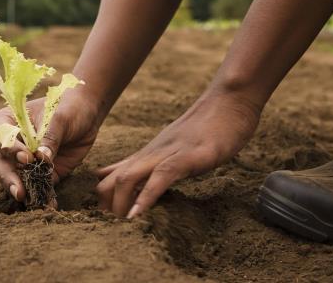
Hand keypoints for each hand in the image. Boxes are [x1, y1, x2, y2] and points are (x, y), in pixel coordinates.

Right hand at [0, 92, 101, 201]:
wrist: (87, 115)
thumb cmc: (69, 107)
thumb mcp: (61, 117)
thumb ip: (51, 136)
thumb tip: (42, 158)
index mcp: (9, 120)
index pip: (0, 135)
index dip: (9, 148)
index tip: (25, 157)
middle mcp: (11, 143)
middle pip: (0, 162)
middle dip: (8, 177)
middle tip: (19, 190)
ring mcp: (23, 161)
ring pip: (13, 177)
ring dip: (19, 189)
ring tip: (28, 200)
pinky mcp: (40, 173)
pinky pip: (36, 187)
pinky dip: (41, 197)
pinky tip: (47, 204)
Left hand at [95, 90, 260, 217]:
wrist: (229, 102)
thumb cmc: (207, 127)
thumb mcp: (174, 147)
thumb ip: (156, 161)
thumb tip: (136, 177)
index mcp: (148, 154)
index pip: (111, 176)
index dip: (103, 200)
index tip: (105, 221)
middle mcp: (151, 154)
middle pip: (112, 180)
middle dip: (106, 207)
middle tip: (109, 230)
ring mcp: (167, 154)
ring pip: (129, 178)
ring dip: (120, 204)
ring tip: (118, 226)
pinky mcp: (187, 156)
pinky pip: (161, 176)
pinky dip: (146, 196)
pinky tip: (139, 214)